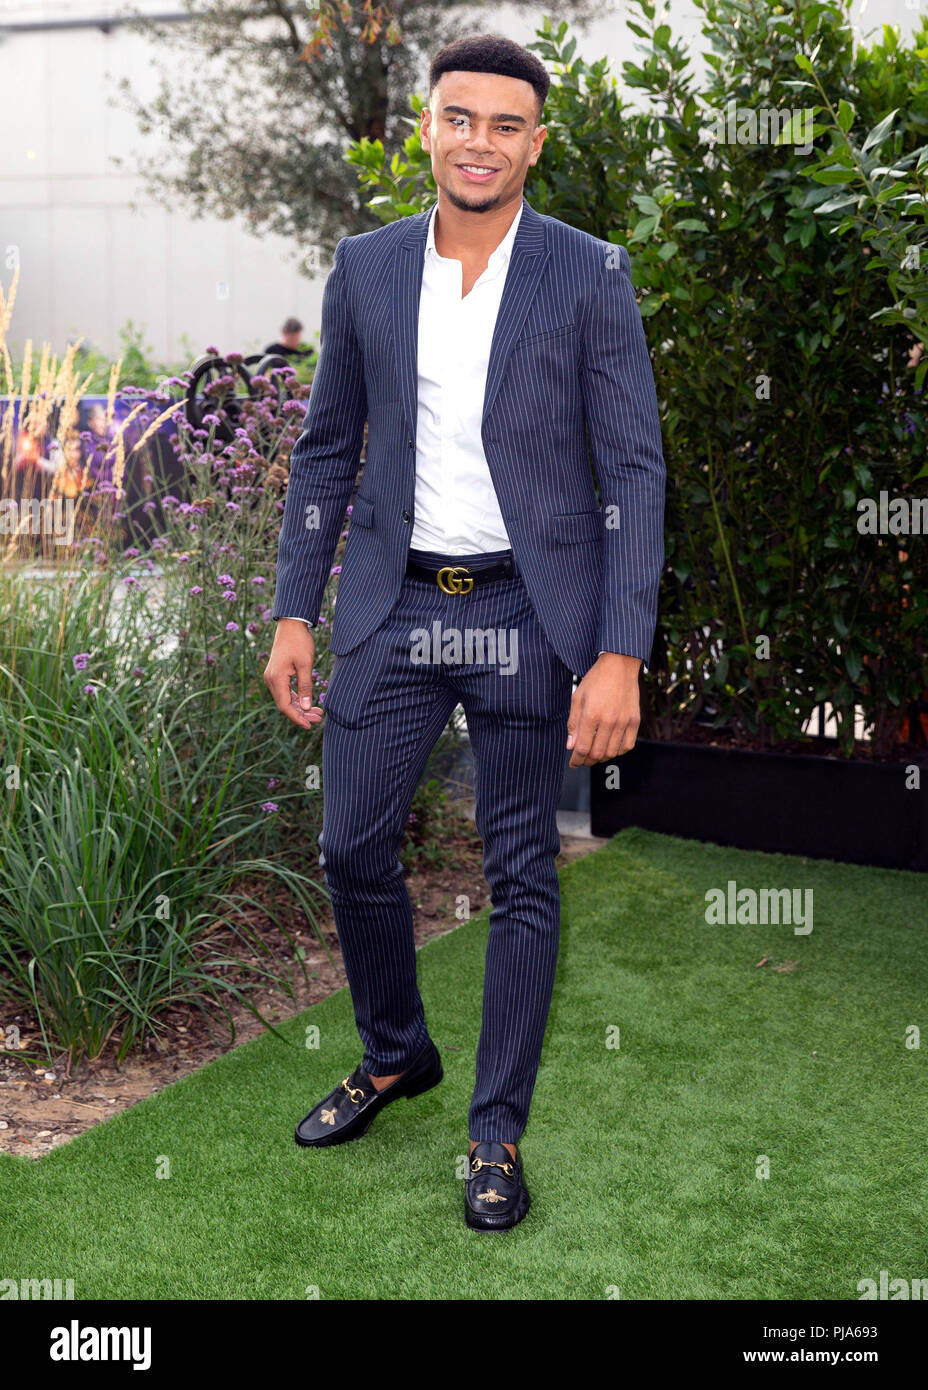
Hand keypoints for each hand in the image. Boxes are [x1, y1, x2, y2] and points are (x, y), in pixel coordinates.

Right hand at [263, 619, 323, 728]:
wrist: (291, 625)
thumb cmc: (299, 642)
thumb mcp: (305, 665)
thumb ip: (305, 687)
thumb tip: (306, 707)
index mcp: (276, 678)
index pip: (285, 706)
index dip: (297, 718)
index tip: (310, 725)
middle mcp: (271, 680)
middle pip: (285, 704)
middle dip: (302, 714)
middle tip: (319, 719)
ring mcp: (272, 677)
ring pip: (285, 699)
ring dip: (300, 707)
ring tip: (318, 713)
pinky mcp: (276, 675)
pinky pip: (285, 692)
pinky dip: (296, 698)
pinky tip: (309, 703)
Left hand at [566, 652, 640, 766]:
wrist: (619, 666)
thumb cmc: (596, 680)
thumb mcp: (578, 698)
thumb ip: (573, 724)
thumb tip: (571, 746)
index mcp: (591, 714)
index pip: (583, 747)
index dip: (576, 759)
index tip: (573, 763)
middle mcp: (609, 720)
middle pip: (597, 753)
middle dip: (587, 761)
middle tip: (582, 760)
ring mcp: (624, 722)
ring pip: (612, 752)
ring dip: (601, 758)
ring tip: (594, 755)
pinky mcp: (635, 721)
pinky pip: (628, 746)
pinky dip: (618, 751)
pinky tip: (611, 748)